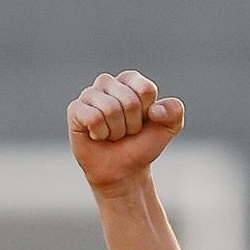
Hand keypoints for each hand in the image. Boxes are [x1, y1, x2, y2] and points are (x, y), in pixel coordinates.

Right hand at [67, 70, 184, 189]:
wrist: (123, 169)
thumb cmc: (143, 143)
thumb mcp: (170, 127)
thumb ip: (174, 110)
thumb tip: (154, 110)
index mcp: (131, 79)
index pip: (145, 89)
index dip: (148, 112)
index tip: (143, 120)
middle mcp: (108, 82)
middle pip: (129, 101)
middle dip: (132, 124)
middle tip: (126, 130)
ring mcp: (89, 94)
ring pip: (110, 109)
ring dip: (117, 130)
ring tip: (113, 134)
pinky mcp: (75, 109)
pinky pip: (93, 117)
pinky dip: (101, 133)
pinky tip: (98, 135)